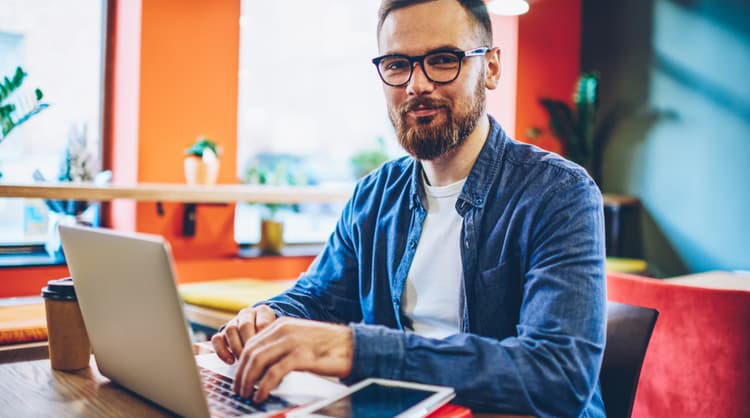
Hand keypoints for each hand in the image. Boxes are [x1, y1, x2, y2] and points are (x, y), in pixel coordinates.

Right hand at [211, 305, 276, 364]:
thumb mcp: (278, 335)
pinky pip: (217, 339)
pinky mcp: (222, 334)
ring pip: (230, 330)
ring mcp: (233, 322)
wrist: (262, 338)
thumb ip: (277, 340)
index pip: (263, 323)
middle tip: (253, 358)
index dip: (264, 339)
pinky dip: (222, 351)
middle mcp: (247, 314)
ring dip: (236, 347)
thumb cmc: (273, 338)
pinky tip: (231, 361)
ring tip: (243, 360)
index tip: (266, 352)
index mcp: (263, 311)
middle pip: (245, 325)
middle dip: (248, 344)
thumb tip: (277, 354)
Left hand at [233, 317, 353, 402]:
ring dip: (248, 381)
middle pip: (250, 352)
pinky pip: (273, 373)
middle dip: (241, 373)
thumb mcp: (301, 338)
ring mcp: (292, 342)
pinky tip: (262, 395)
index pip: (252, 342)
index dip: (242, 362)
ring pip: (258, 361)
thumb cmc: (330, 345)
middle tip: (239, 389)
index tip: (240, 377)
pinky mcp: (301, 356)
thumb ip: (282, 345)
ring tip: (247, 394)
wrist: (354, 345)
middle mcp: (284, 331)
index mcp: (282, 325)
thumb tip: (265, 365)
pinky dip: (263, 386)